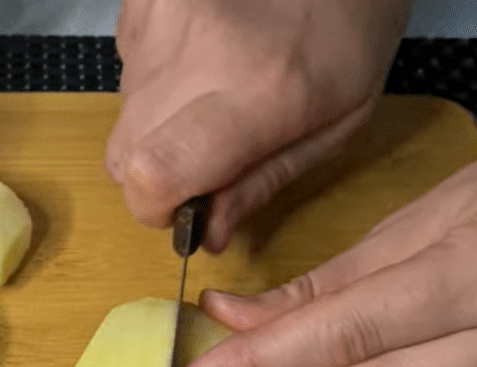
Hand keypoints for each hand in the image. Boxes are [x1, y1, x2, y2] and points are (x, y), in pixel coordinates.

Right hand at [108, 0, 411, 251]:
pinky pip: (125, 64)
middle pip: (123, 153)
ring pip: (123, 110)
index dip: (155, 208)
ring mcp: (165, 10)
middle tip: (204, 154)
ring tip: (216, 85)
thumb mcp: (335, 123)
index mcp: (261, 89)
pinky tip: (202, 54)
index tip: (181, 210)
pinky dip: (155, 75)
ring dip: (159, 119)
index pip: (154, 173)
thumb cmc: (353, 34)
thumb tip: (206, 235)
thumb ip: (263, 182)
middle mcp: (200, 47)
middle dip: (154, 171)